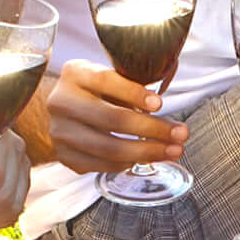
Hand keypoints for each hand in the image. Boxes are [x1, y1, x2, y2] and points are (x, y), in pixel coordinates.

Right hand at [29, 62, 185, 173]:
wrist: (58, 111)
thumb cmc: (92, 91)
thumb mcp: (105, 77)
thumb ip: (129, 85)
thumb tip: (160, 104)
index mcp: (75, 74)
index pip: (105, 81)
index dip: (134, 94)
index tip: (160, 104)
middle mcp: (62, 102)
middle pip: (112, 119)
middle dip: (152, 129)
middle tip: (180, 134)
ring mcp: (61, 132)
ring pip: (109, 148)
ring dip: (147, 152)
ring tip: (172, 151)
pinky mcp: (64, 155)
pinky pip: (102, 165)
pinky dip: (128, 163)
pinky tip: (147, 158)